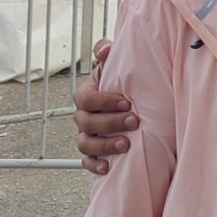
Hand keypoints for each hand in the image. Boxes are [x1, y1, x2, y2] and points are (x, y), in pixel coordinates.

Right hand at [73, 39, 135, 173]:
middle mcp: (83, 115)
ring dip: (105, 145)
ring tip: (125, 145)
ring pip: (85, 143)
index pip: (85, 99)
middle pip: (86, 122)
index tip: (126, 102)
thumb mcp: (116, 65)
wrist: (131, 103)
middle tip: (133, 121)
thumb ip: (107, 53)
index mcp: (87, 94)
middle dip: (110, 123)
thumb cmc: (122, 83)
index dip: (103, 101)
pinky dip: (95, 165)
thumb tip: (105, 48)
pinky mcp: (92, 152)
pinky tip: (108, 167)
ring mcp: (86, 135)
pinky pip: (86, 161)